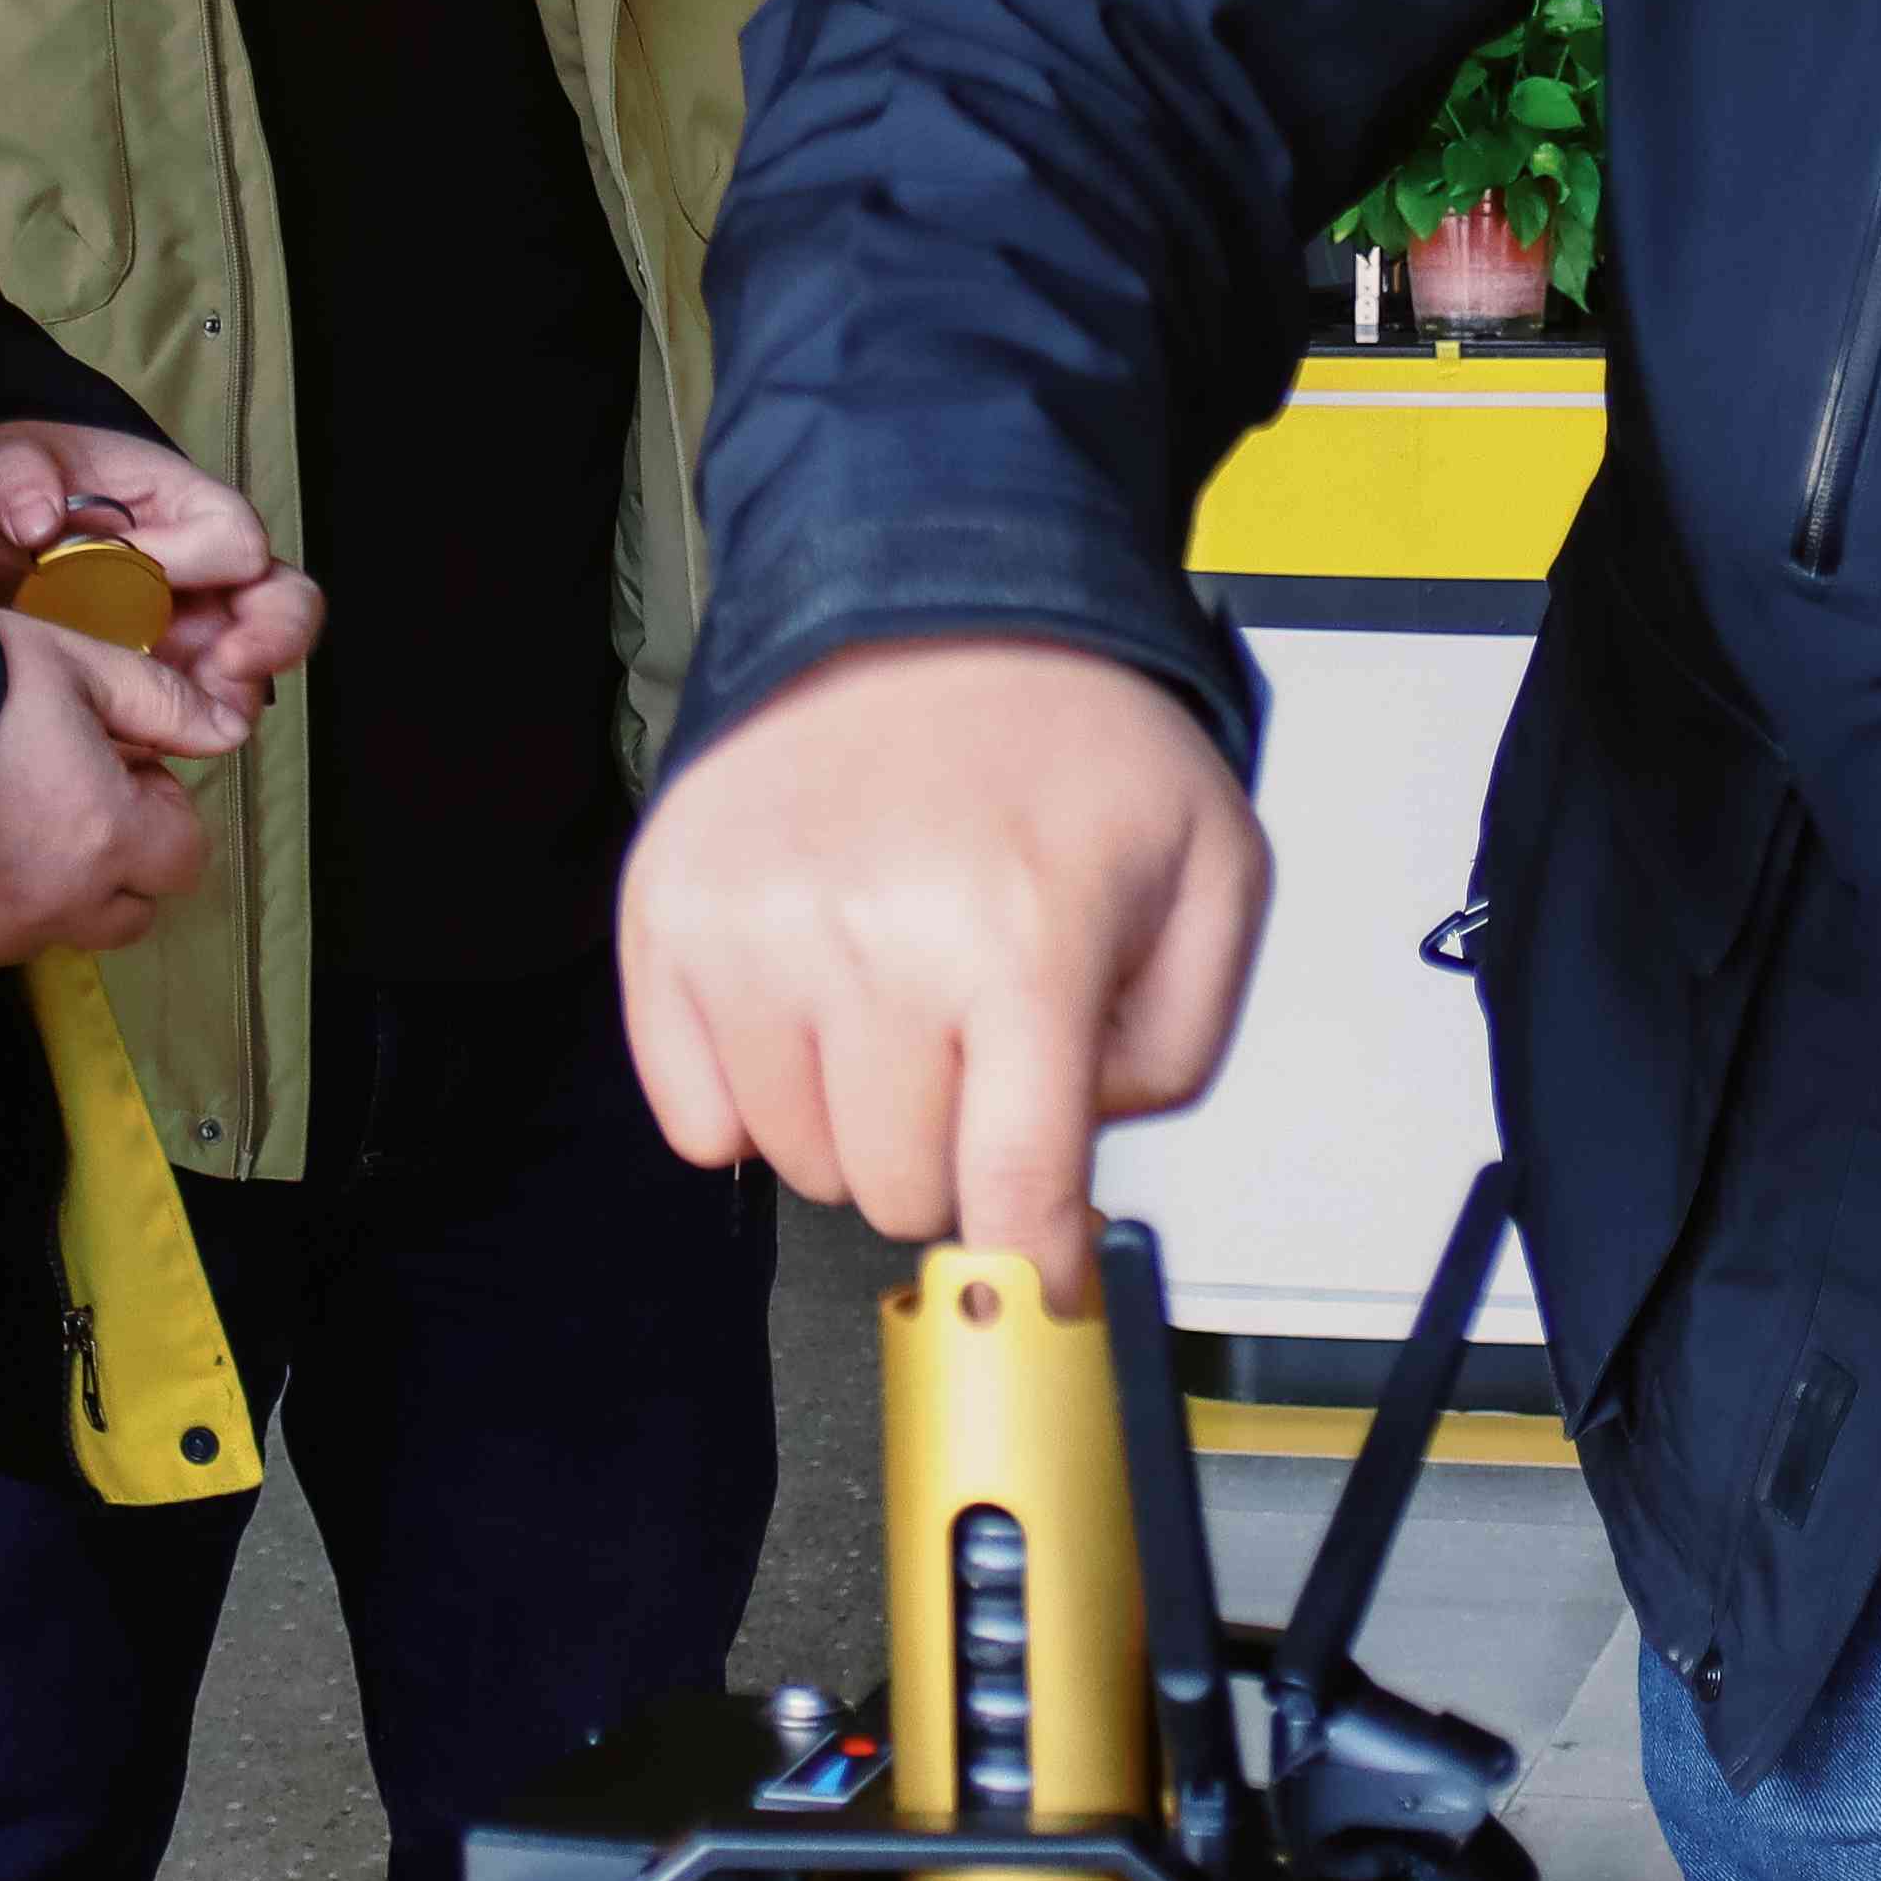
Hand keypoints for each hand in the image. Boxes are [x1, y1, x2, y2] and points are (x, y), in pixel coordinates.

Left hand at [0, 420, 324, 718]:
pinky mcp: (157, 689)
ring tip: (172, 716)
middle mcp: (207, 577)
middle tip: (228, 665)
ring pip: (248, 679)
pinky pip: (189, 725)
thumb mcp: (5, 463)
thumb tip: (37, 522)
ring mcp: (188, 637)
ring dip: (222, 701)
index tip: (120, 557)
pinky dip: (172, 738)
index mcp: (189, 509)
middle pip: (287, 607)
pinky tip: (125, 739)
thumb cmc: (19, 488)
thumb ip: (15, 476)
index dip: (188, 557)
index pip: (234, 539)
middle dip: (273, 639)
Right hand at [0, 602, 241, 968]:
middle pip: (132, 910)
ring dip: (63, 886)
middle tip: (74, 796)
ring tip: (15, 818)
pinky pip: (2, 937)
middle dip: (123, 861)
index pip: (185, 858)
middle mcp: (62, 901)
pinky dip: (1, 901)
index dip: (162, 809)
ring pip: (67, 928)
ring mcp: (0, 932)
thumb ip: (161, 703)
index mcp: (107, 835)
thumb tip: (228, 732)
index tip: (121, 767)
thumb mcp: (71, 664)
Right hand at [616, 637, 1265, 1300]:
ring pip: (795, 1163)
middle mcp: (873, 943)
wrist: (929, 596)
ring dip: (856, 1125)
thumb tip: (1076, 1174)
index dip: (1037, 1264)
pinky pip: (692, 1117)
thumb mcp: (1211, 873)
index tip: (1048, 1284)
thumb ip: (1178, 1046)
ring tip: (898, 1014)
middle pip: (898, 1192)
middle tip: (977, 1063)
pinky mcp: (669, 911)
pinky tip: (810, 1015)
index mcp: (1023, 940)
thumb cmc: (1072, 741)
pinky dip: (751, 1099)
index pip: (1014, 1187)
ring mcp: (754, 929)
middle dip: (954, 1157)